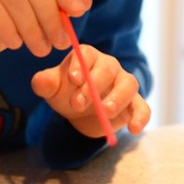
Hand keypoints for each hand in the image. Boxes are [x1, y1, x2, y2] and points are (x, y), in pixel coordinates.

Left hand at [31, 45, 150, 139]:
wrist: (80, 111)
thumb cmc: (66, 92)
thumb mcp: (52, 89)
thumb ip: (44, 83)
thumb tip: (41, 82)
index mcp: (88, 57)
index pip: (87, 54)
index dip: (80, 65)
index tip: (72, 79)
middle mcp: (109, 66)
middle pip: (108, 69)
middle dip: (93, 86)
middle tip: (77, 104)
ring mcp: (123, 84)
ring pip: (129, 84)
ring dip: (118, 98)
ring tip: (105, 112)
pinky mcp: (133, 103)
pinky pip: (142, 106)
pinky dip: (141, 116)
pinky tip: (134, 129)